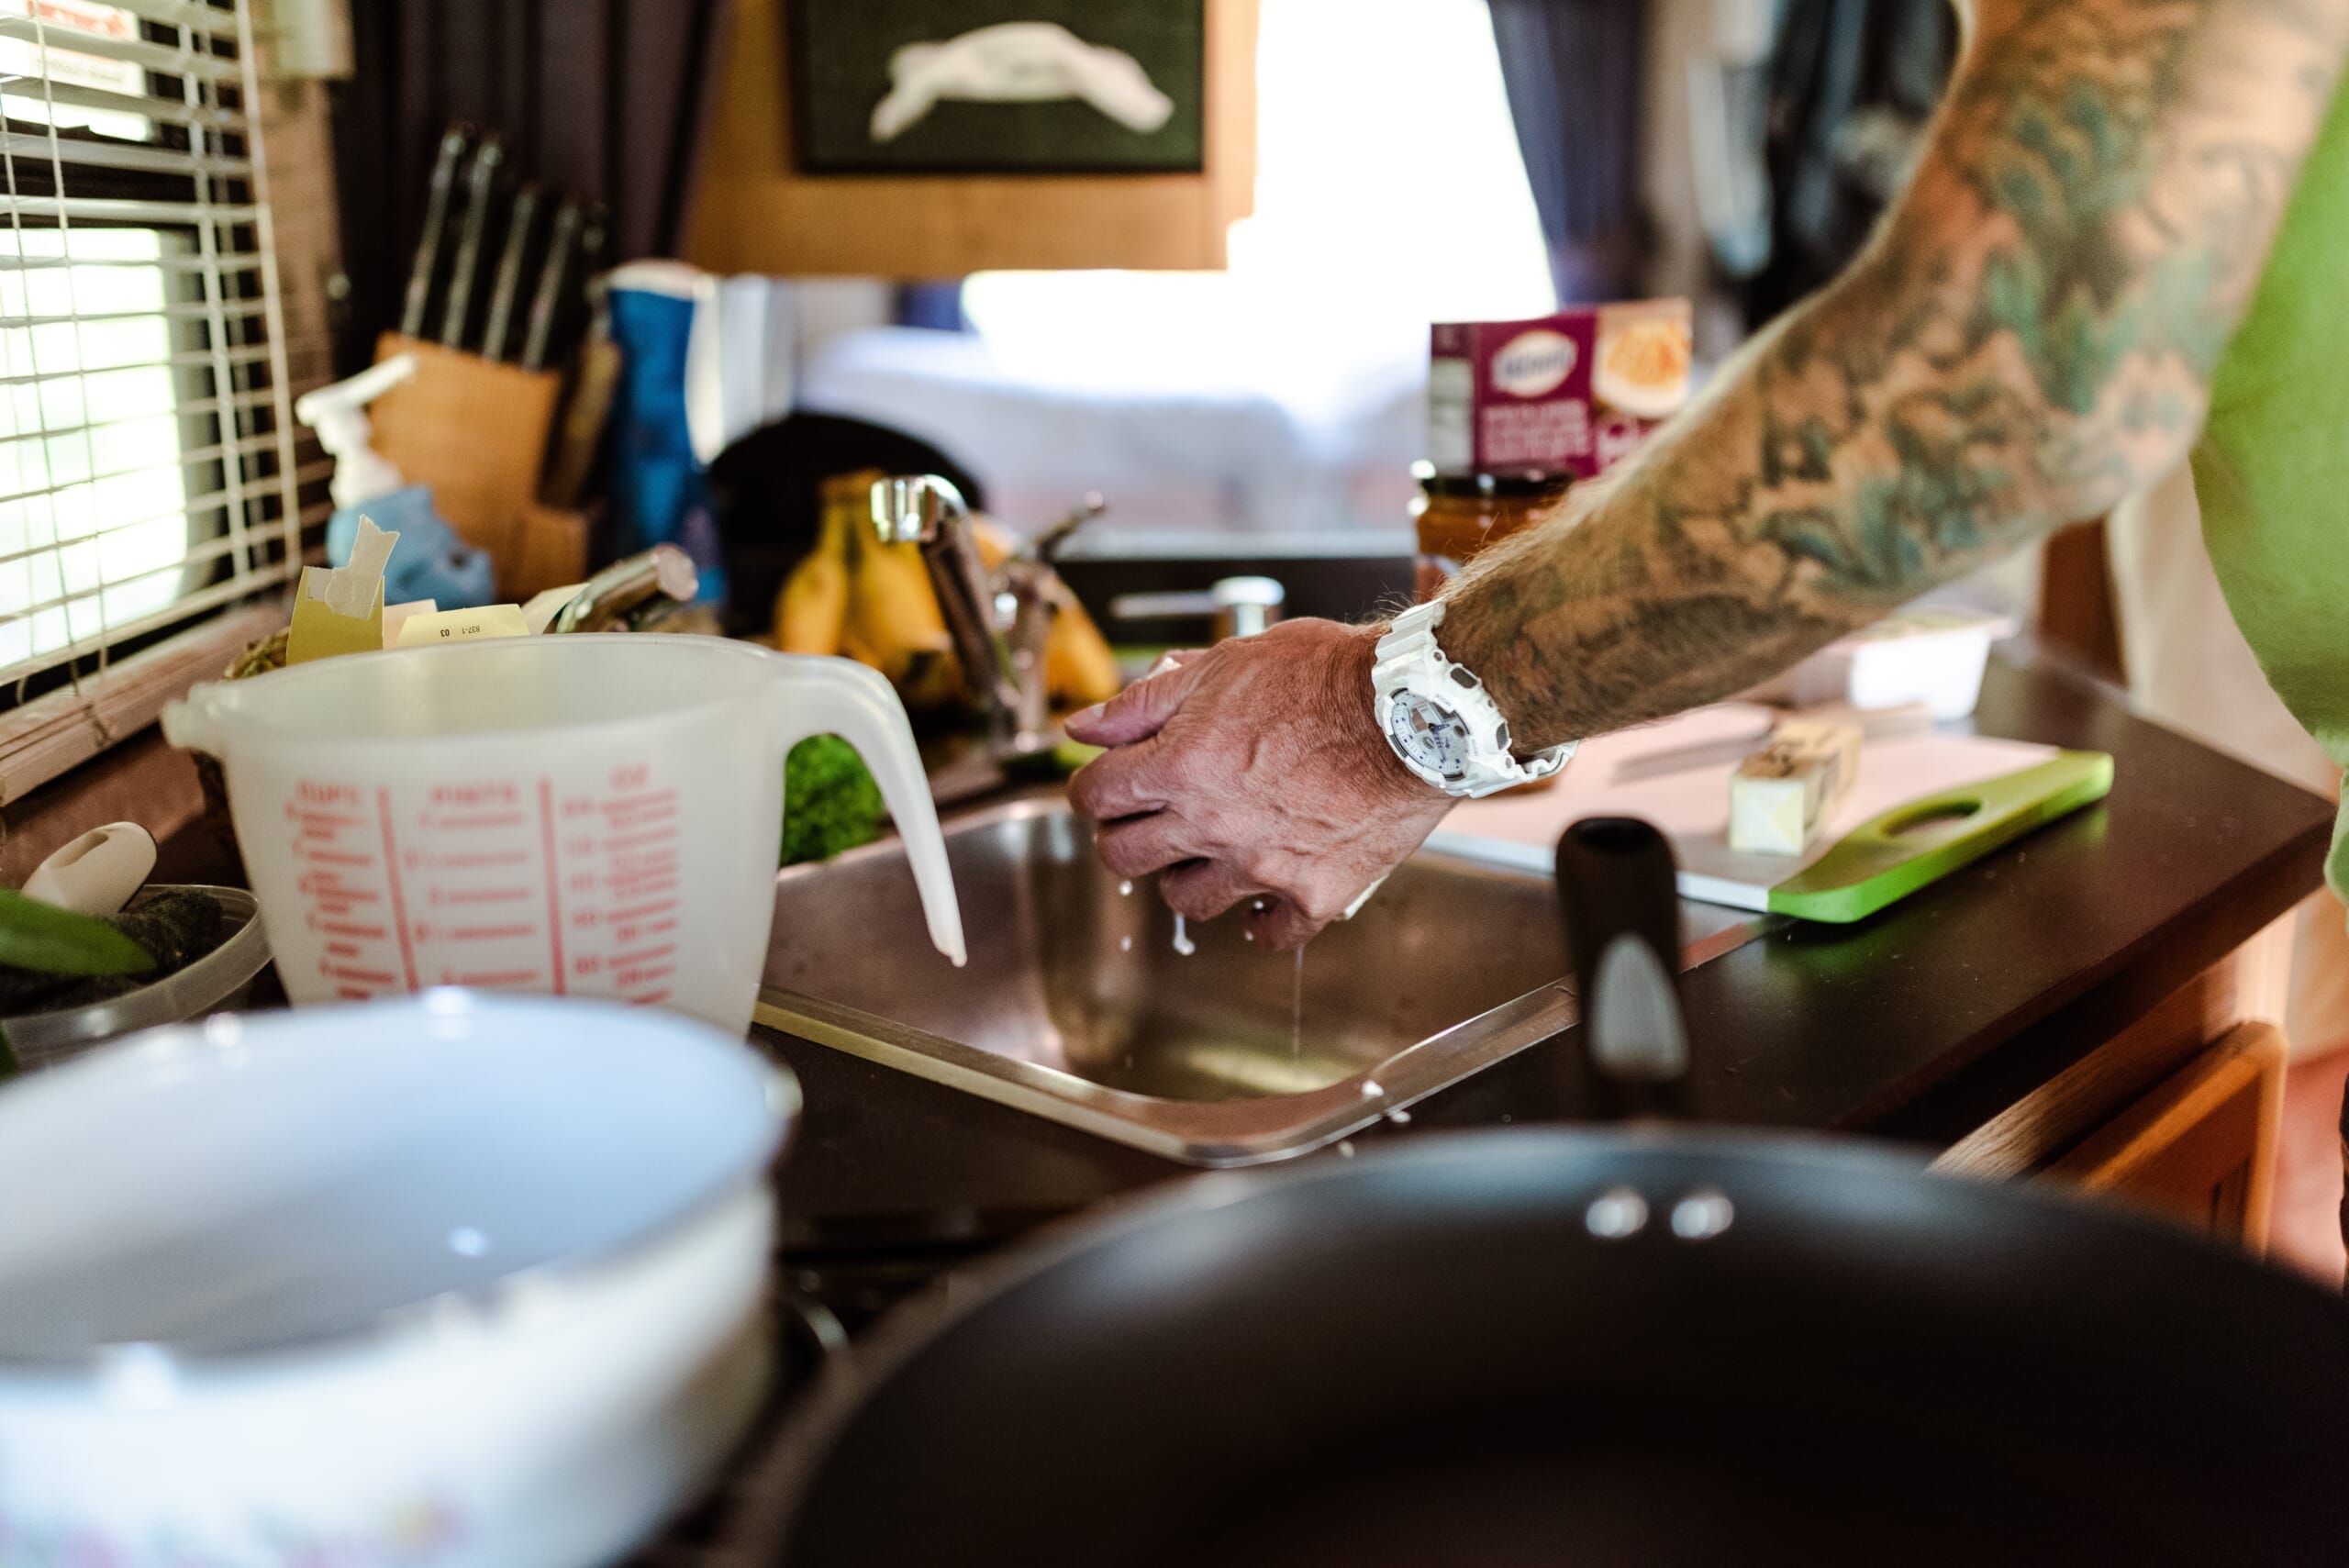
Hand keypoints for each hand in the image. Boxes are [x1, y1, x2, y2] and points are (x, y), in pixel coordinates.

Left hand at [1065, 619, 1451, 949]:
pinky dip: (1261, 925)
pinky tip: (1262, 906)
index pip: (1096, 796)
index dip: (1094, 789)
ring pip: (1186, 901)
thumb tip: (1083, 726)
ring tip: (1202, 857)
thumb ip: (1145, 702)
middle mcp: (1209, 823)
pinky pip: (1272, 933)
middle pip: (1124, 857)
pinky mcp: (1313, 891)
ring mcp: (1261, 864)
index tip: (1108, 786)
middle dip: (1123, 837)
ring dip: (1182, 880)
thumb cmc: (1327, 676)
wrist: (1414, 710)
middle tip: (1144, 823)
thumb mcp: (1224, 665)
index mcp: (1179, 765)